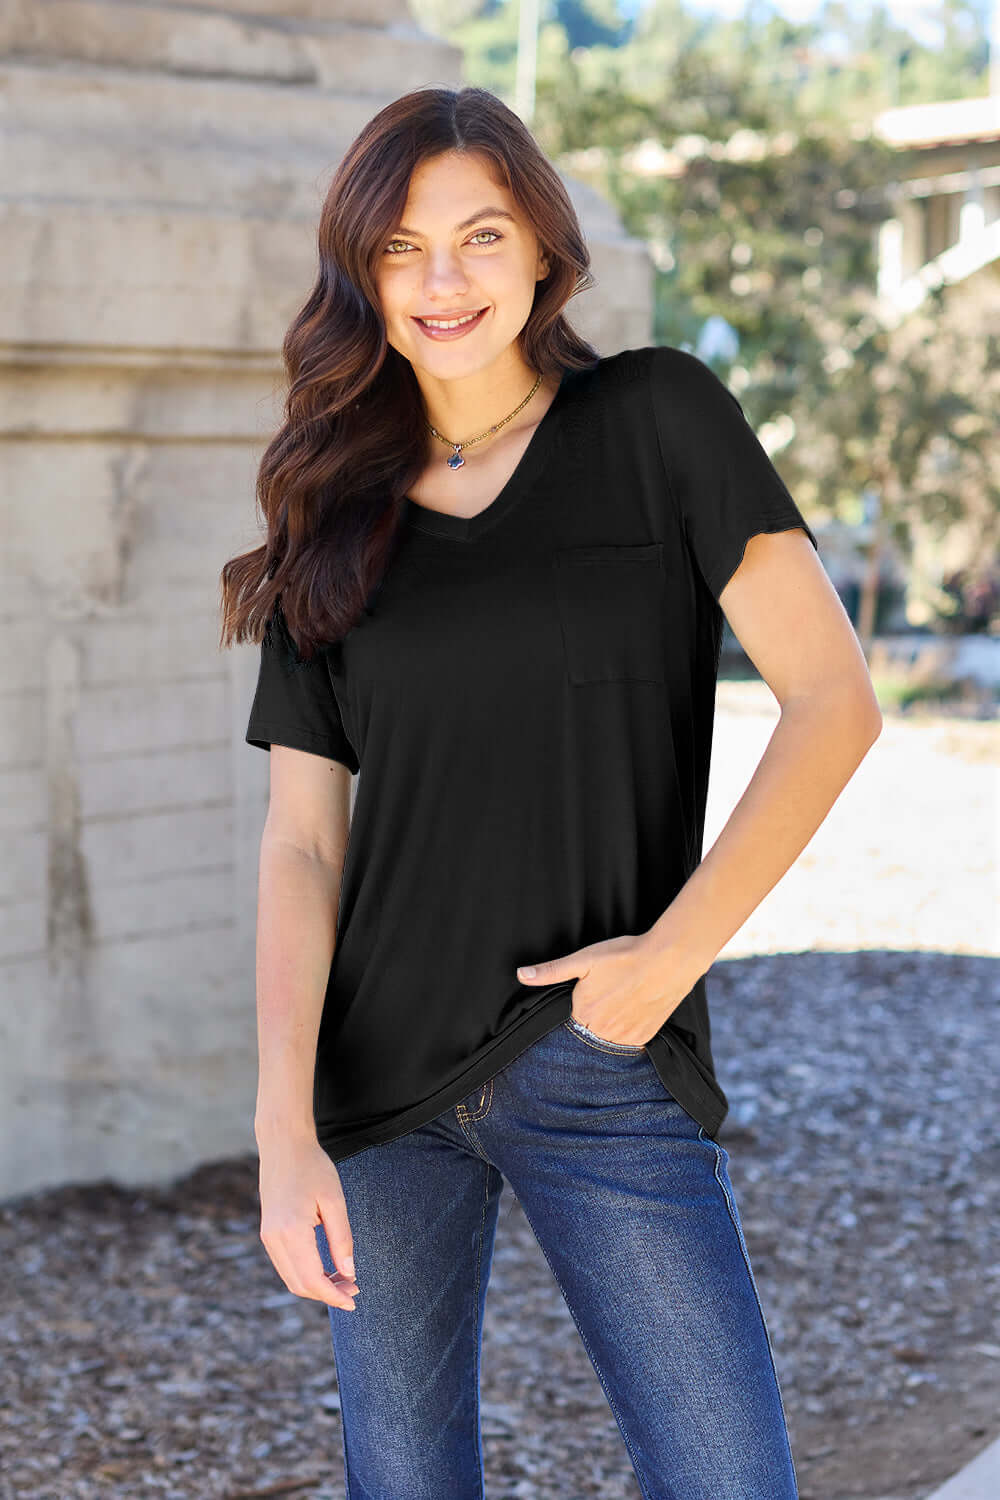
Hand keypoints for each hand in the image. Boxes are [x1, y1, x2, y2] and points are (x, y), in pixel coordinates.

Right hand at [257, 1132, 359, 1309]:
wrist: (283, 1145)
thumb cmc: (313, 1167)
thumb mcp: (335, 1200)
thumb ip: (341, 1239)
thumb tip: (348, 1273)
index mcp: (291, 1231)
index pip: (312, 1280)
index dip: (333, 1295)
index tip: (353, 1301)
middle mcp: (274, 1239)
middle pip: (299, 1284)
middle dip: (327, 1294)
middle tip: (354, 1289)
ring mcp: (267, 1237)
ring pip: (291, 1278)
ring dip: (317, 1286)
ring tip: (344, 1280)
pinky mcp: (267, 1233)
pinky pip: (286, 1265)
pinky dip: (305, 1274)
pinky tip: (326, 1269)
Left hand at [516, 932, 697, 1047]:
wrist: (668, 960)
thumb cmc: (625, 956)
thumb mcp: (583, 960)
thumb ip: (551, 971)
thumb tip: (521, 974)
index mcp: (584, 1014)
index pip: (573, 1022)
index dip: (580, 1007)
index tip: (592, 995)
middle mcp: (602, 1032)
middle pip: (590, 1033)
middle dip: (595, 1019)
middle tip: (610, 996)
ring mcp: (625, 1037)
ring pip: (609, 1040)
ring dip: (611, 1028)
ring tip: (621, 1003)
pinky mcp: (645, 1037)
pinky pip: (630, 1043)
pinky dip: (629, 1032)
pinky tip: (633, 1011)